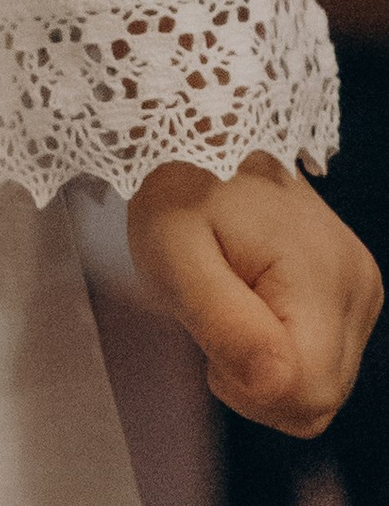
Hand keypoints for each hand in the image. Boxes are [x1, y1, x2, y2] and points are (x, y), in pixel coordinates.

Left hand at [128, 153, 381, 435]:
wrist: (198, 134)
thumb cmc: (177, 188)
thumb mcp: (173, 252)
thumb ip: (224, 322)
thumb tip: (277, 384)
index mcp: (323, 277)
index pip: (304, 393)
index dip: (244, 384)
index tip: (207, 321)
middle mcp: (358, 286)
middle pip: (317, 399)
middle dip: (254, 377)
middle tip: (212, 306)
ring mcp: (361, 289)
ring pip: (320, 389)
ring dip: (266, 364)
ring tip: (229, 296)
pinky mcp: (352, 292)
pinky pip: (322, 363)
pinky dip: (280, 349)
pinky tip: (251, 300)